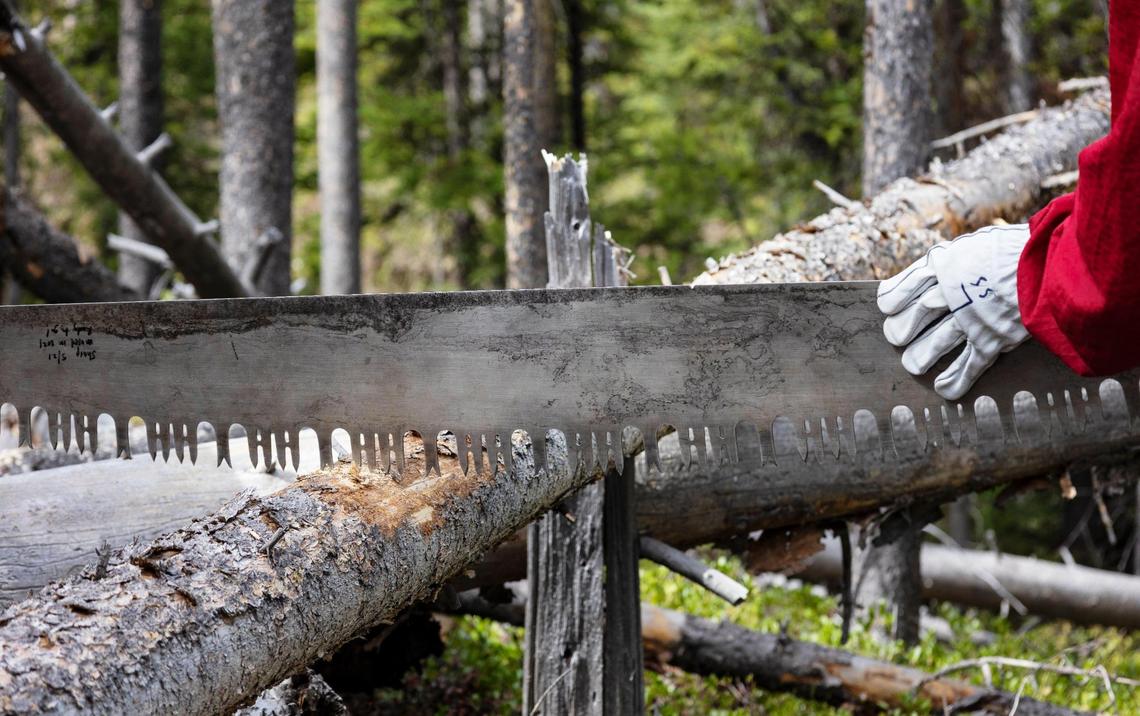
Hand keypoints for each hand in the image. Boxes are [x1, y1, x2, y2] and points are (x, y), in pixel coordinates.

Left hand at [877, 224, 1030, 400]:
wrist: (1053, 261)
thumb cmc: (1014, 250)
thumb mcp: (975, 246)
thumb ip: (952, 261)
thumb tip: (931, 271)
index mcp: (946, 265)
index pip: (907, 286)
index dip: (893, 298)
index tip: (886, 307)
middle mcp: (953, 292)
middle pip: (916, 316)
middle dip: (902, 330)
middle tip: (896, 337)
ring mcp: (972, 318)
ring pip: (937, 343)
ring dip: (922, 356)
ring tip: (913, 365)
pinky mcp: (993, 339)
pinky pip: (969, 365)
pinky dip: (956, 380)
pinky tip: (944, 389)